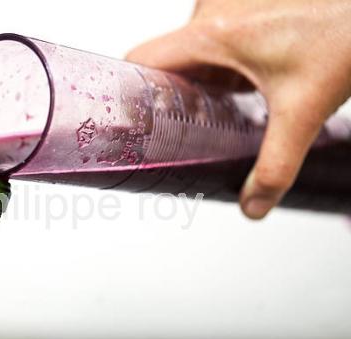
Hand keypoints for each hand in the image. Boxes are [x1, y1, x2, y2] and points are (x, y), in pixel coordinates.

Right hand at [127, 0, 350, 218]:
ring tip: (219, 110)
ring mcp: (226, 8)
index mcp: (212, 33)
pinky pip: (211, 44)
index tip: (126, 122)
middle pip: (164, 64)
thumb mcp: (304, 108)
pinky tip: (243, 87)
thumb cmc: (347, 29)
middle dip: (171, 99)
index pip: (139, 60)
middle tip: (182, 130)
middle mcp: (211, 13)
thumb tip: (254, 204)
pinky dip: (218, 70)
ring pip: (189, 54)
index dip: (126, 93)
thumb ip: (276, 165)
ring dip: (198, 85)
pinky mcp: (242, 10)